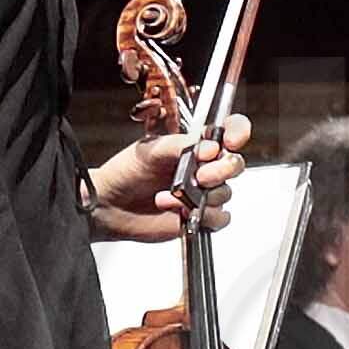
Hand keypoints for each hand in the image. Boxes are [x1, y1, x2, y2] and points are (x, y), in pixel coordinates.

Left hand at [91, 115, 248, 238]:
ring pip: (225, 194)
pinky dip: (202, 216)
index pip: (230, 130)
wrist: (109, 205)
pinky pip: (220, 218)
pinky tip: (177, 211)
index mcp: (195, 144)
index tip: (232, 140)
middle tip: (201, 176)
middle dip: (222, 170)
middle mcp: (204, 167)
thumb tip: (211, 147)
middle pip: (235, 164)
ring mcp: (204, 193)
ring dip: (201, 197)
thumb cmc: (126, 172)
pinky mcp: (201, 217)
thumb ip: (181, 145)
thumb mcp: (150, 150)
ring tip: (170, 195)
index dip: (239, 132)